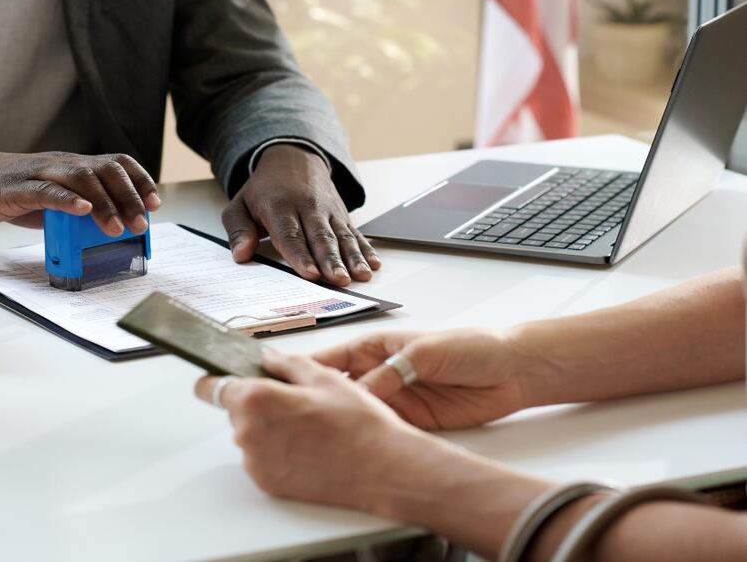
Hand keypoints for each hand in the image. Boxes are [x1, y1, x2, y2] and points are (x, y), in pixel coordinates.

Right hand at [0, 147, 160, 233]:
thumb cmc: (15, 190)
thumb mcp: (55, 199)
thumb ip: (80, 210)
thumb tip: (111, 230)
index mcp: (75, 165)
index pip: (116, 163)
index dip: (139, 180)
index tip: (154, 203)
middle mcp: (63, 164)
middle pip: (105, 170)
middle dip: (128, 197)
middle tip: (140, 223)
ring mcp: (41, 173)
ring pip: (81, 179)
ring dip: (104, 203)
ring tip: (117, 226)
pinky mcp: (19, 188)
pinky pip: (47, 190)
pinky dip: (68, 200)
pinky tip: (83, 210)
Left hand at [194, 350, 455, 519]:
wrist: (384, 469)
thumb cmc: (358, 423)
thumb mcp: (323, 377)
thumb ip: (285, 364)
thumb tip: (266, 358)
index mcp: (255, 400)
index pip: (211, 387)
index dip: (217, 379)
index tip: (223, 377)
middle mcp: (247, 434)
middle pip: (236, 411)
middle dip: (258, 403)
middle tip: (298, 402)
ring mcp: (256, 462)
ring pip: (251, 436)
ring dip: (269, 429)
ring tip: (311, 428)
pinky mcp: (268, 484)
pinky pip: (263, 459)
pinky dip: (278, 453)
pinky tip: (310, 449)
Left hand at [222, 144, 379, 285]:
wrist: (293, 158)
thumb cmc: (264, 189)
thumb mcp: (240, 205)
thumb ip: (238, 230)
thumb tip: (240, 255)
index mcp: (279, 206)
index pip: (290, 234)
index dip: (300, 256)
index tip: (310, 275)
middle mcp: (307, 207)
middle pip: (321, 237)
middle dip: (331, 260)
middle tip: (339, 280)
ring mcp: (328, 210)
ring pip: (342, 235)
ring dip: (353, 257)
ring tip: (360, 276)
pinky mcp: (341, 214)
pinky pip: (355, 232)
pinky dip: (366, 248)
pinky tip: (373, 263)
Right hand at [311, 328, 531, 429]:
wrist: (512, 372)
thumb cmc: (472, 346)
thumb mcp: (424, 352)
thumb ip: (391, 372)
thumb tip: (362, 393)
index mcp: (376, 348)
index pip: (331, 359)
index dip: (305, 369)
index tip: (281, 381)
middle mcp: (379, 373)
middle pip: (337, 390)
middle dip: (315, 401)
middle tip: (293, 416)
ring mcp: (394, 399)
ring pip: (356, 413)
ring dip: (340, 422)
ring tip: (316, 435)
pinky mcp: (410, 422)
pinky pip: (381, 429)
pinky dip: (369, 437)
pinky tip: (354, 446)